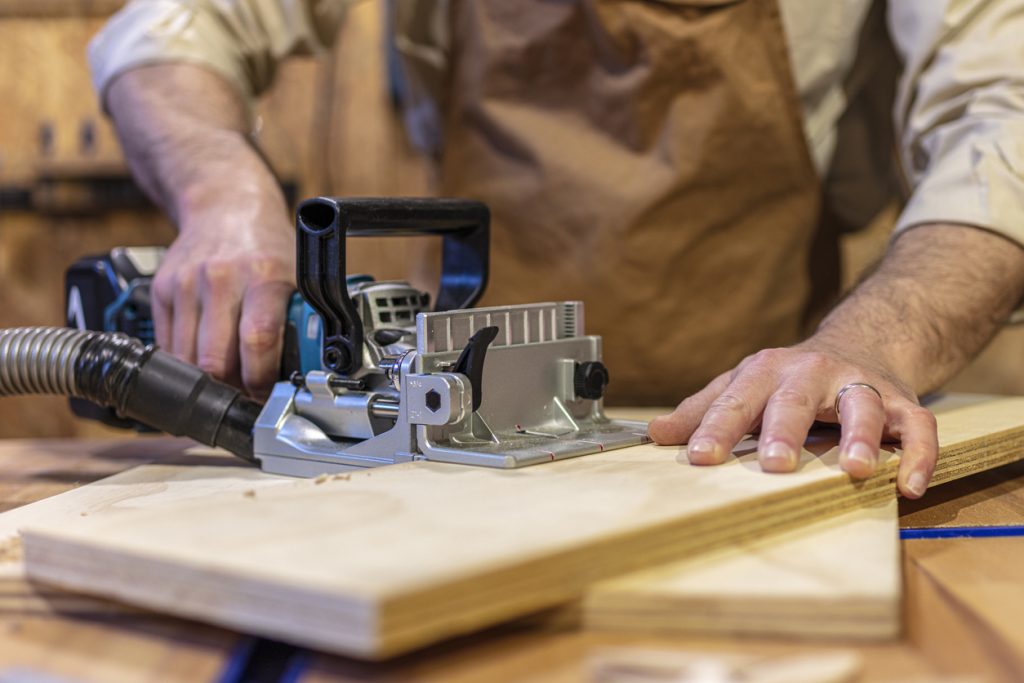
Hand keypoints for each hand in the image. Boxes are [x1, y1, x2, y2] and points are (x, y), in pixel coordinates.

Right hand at [151, 201, 294, 397]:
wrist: (223, 204)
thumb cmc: (265, 246)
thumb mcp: (295, 276)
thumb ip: (298, 320)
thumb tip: (305, 372)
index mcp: (264, 277)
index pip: (257, 342)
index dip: (261, 381)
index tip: (267, 395)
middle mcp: (222, 279)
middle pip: (216, 360)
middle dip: (231, 389)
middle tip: (245, 396)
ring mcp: (186, 284)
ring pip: (187, 360)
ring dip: (206, 382)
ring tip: (226, 383)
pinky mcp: (161, 289)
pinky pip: (167, 345)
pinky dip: (184, 363)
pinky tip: (202, 362)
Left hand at [647, 339, 937, 498]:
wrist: (859, 343)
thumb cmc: (787, 379)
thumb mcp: (742, 386)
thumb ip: (702, 410)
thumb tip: (654, 434)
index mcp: (766, 372)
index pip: (737, 401)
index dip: (717, 428)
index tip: (699, 458)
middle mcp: (812, 372)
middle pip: (795, 400)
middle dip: (785, 431)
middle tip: (774, 465)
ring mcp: (859, 384)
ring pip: (862, 405)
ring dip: (861, 435)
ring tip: (856, 469)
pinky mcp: (902, 402)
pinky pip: (918, 426)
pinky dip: (919, 454)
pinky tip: (910, 486)